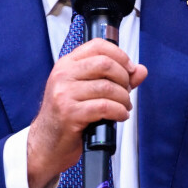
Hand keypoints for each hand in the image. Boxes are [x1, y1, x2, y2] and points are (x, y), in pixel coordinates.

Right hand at [27, 38, 146, 187]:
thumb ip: (115, 78)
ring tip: (124, 107)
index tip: (130, 69)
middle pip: (105, 64)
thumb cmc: (67, 116)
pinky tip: (120, 116)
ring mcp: (64, 93)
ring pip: (107, 87)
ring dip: (124, 99)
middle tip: (126, 91)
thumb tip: (140, 71)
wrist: (47, 142)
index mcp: (67, 64)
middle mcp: (63, 75)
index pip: (97, 45)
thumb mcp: (88, 91)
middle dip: (124, 79)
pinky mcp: (69, 113)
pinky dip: (119, 112)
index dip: (120, 55)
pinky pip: (104, 107)